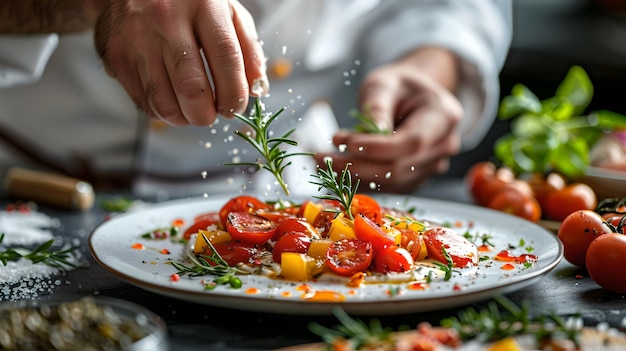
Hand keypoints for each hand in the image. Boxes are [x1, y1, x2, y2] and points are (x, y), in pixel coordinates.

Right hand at [94, 0, 267, 125]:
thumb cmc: (189, 5)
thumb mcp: (227, 12)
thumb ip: (248, 49)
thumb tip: (257, 90)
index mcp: (204, 5)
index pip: (226, 56)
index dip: (234, 91)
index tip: (236, 107)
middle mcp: (167, 19)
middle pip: (191, 85)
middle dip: (207, 113)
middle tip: (213, 115)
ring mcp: (138, 37)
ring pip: (164, 99)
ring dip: (184, 118)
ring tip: (193, 112)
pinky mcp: (116, 54)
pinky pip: (143, 100)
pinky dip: (162, 112)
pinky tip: (172, 103)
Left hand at [314, 48, 462, 192]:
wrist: (412, 97)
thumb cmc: (398, 86)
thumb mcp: (384, 83)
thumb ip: (376, 107)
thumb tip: (363, 138)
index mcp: (444, 116)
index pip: (412, 142)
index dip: (378, 148)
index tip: (346, 143)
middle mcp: (444, 145)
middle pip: (400, 167)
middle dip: (357, 165)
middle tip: (321, 157)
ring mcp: (433, 165)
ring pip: (392, 182)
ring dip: (354, 176)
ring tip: (323, 161)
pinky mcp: (417, 178)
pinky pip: (388, 187)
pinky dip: (361, 181)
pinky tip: (338, 169)